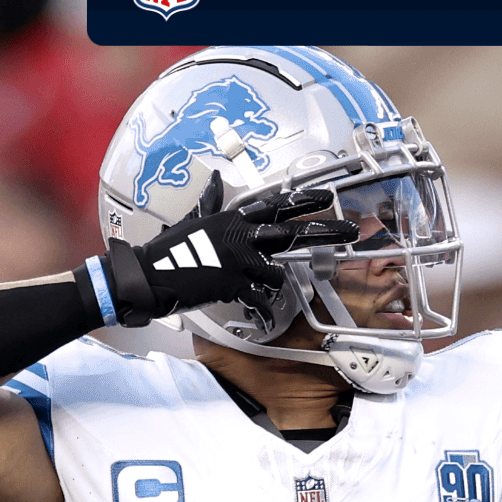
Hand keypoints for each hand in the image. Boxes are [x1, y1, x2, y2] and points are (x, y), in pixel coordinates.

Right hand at [99, 174, 357, 326]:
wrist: (150, 273)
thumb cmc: (171, 247)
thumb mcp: (195, 218)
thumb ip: (211, 201)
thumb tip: (217, 179)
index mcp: (235, 218)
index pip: (277, 205)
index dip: (304, 199)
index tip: (328, 196)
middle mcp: (243, 235)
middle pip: (293, 231)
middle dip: (325, 231)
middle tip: (351, 232)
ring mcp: (240, 260)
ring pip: (277, 273)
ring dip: (274, 284)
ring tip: (261, 290)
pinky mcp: (233, 284)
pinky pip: (259, 300)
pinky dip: (262, 312)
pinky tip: (263, 322)